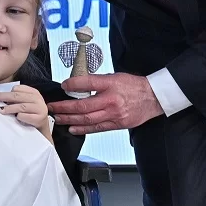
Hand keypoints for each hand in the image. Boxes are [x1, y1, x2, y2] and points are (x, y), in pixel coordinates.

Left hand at [0, 85, 50, 140]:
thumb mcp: (25, 103)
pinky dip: (19, 117)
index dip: (6, 91)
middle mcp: (38, 99)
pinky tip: (16, 118)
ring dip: (9, 108)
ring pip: (21, 106)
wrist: (42, 129)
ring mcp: (40, 108)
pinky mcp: (40, 118)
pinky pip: (26, 116)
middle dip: (2, 96)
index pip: (18, 89)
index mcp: (33, 93)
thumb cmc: (31, 115)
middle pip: (17, 96)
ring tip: (0, 110)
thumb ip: (16, 99)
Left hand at [49, 73, 163, 134]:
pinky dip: (83, 129)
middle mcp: (111, 100)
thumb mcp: (115, 77)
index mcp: (111, 84)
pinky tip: (73, 128)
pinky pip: (97, 128)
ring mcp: (114, 114)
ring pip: (87, 119)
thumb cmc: (134, 86)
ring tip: (58, 118)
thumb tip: (78, 85)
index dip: (72, 84)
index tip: (63, 86)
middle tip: (53, 107)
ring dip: (70, 120)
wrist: (153, 98)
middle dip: (64, 107)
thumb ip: (97, 81)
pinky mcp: (117, 124)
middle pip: (83, 106)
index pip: (87, 83)